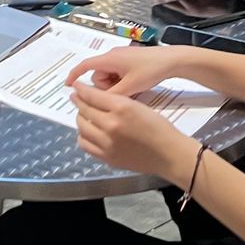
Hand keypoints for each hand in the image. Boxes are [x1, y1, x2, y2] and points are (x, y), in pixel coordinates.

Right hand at [67, 45, 180, 97]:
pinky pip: (117, 73)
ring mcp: (121, 58)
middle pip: (98, 75)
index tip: (67, 85)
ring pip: (108, 76)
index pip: (85, 66)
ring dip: (114, 85)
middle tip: (121, 92)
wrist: (171, 61)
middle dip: (105, 86)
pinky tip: (134, 85)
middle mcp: (112, 56)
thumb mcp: (130, 87)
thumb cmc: (150, 71)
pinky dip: (121, 81)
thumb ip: (111, 95)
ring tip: (130, 89)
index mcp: (109, 59)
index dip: (74, 75)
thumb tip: (96, 100)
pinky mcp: (129, 61)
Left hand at [72, 82, 192, 178]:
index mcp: (121, 108)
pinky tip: (87, 132)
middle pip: (85, 110)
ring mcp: (107, 143)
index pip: (92, 96)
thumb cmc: (159, 128)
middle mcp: (111, 125)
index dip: (81, 90)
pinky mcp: (107, 157)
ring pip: (82, 127)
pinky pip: (85, 145)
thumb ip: (116, 102)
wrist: (168, 153)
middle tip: (76, 98)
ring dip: (80, 119)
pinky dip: (83, 136)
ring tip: (83, 115)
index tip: (76, 87)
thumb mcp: (138, 106)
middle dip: (78, 102)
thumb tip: (97, 99)